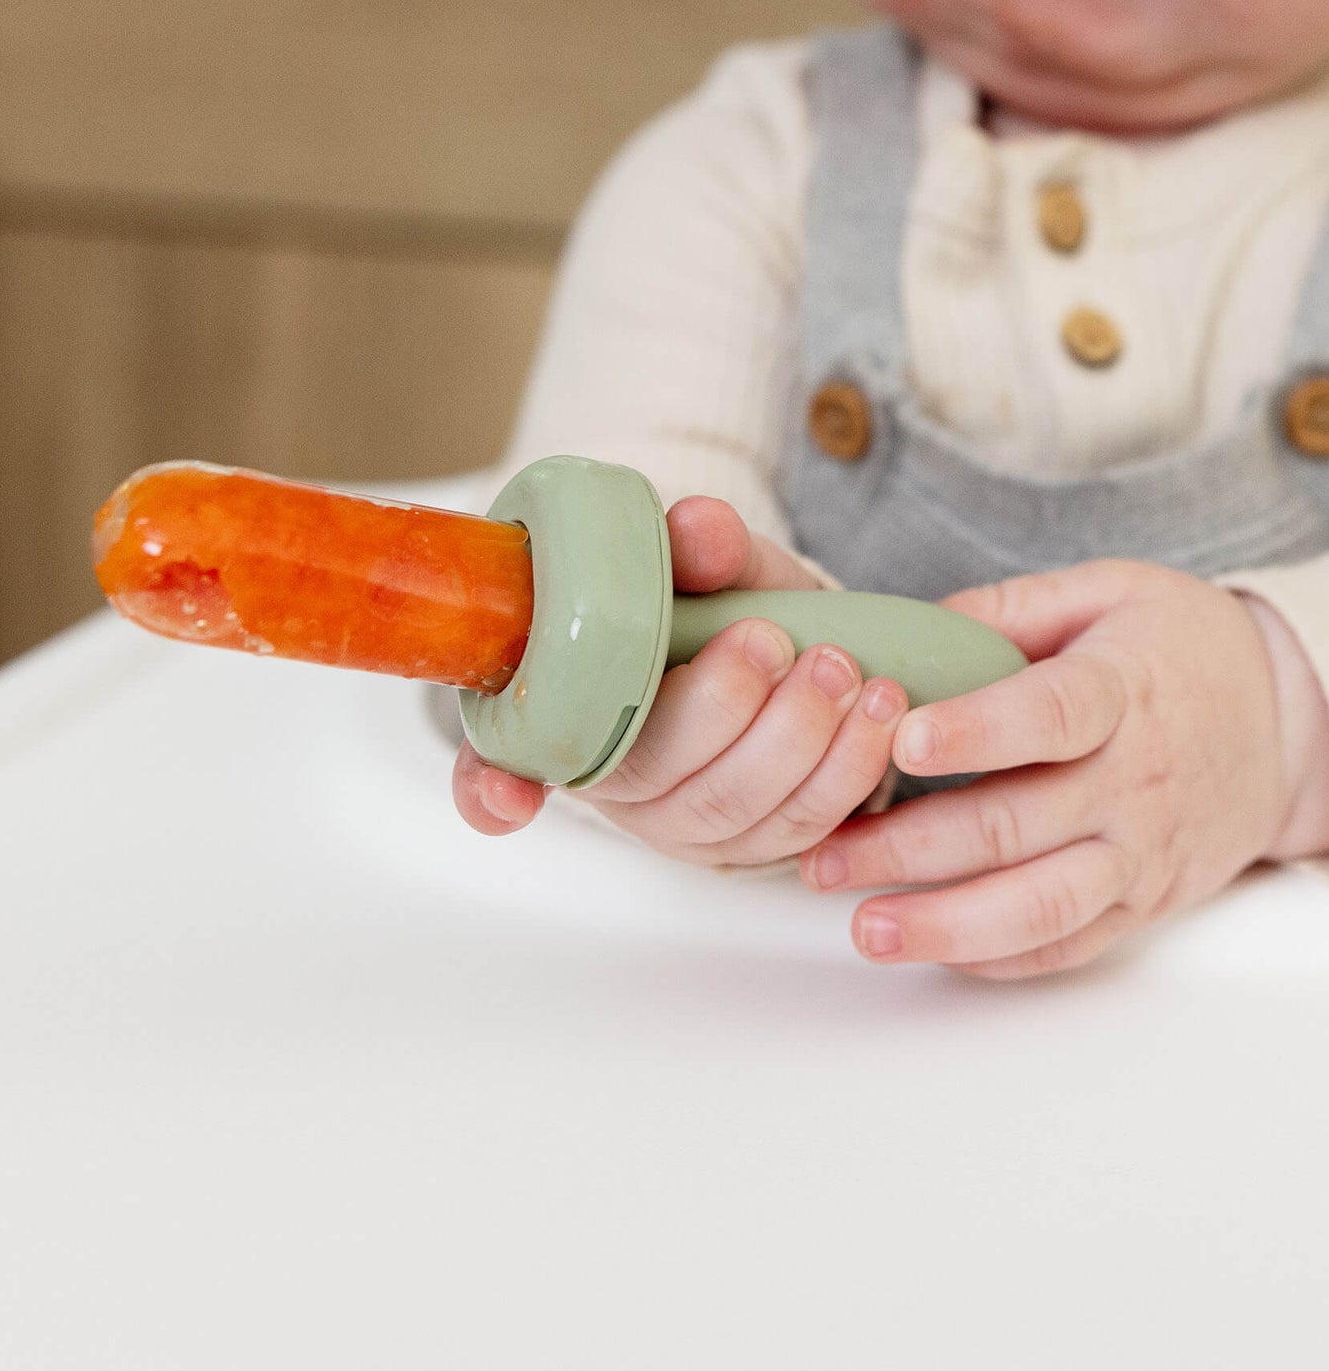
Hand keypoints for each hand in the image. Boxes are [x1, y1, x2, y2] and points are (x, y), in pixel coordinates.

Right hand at [453, 495, 907, 862]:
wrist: (783, 642)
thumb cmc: (717, 608)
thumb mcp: (705, 565)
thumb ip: (698, 545)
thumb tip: (700, 527)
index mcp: (562, 714)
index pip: (493, 769)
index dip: (491, 791)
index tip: (507, 798)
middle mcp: (612, 782)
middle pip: (652, 776)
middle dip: (722, 711)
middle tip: (774, 642)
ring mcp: (681, 823)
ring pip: (733, 809)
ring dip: (799, 738)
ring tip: (844, 669)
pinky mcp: (753, 843)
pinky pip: (801, 826)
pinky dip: (848, 767)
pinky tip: (879, 710)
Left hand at [803, 560, 1328, 980]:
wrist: (1284, 720)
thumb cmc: (1172, 648)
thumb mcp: (1104, 592)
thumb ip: (1004, 610)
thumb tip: (905, 632)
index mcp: (1121, 692)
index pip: (1051, 717)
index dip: (977, 731)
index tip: (901, 742)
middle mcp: (1132, 782)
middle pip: (1017, 826)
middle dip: (909, 848)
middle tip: (822, 857)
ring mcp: (1139, 853)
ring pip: (1041, 906)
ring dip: (946, 926)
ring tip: (867, 929)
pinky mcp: (1142, 902)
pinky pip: (1069, 946)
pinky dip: (998, 958)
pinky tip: (932, 952)